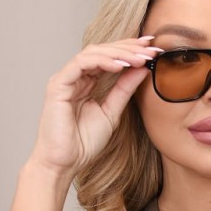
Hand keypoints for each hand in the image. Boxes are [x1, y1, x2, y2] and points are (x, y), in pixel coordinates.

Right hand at [28, 36, 162, 177]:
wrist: (65, 163)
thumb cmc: (83, 143)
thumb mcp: (112, 112)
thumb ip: (124, 90)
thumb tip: (142, 69)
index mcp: (86, 83)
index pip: (109, 59)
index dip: (130, 51)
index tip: (152, 49)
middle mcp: (75, 77)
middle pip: (102, 51)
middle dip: (128, 47)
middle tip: (151, 48)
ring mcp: (65, 79)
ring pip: (92, 53)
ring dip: (118, 53)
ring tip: (140, 57)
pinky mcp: (58, 84)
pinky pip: (81, 64)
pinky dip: (102, 61)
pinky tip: (121, 65)